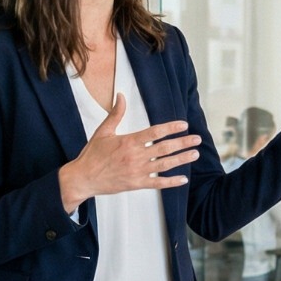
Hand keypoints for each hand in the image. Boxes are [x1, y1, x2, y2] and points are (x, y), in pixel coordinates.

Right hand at [60, 94, 200, 211]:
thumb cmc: (92, 154)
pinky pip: (158, 183)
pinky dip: (172, 182)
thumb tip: (121, 96)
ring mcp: (137, 171)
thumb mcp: (103, 131)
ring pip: (165, 165)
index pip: (155, 132)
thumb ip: (115, 114)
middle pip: (165, 148)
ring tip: (195, 154)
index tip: (184, 125)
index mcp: (129, 141)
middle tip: (197, 139)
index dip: (171, 127)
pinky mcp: (136, 184)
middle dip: (183, 143)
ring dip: (182, 159)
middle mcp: (135, 156)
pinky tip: (183, 178)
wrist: (83, 178)